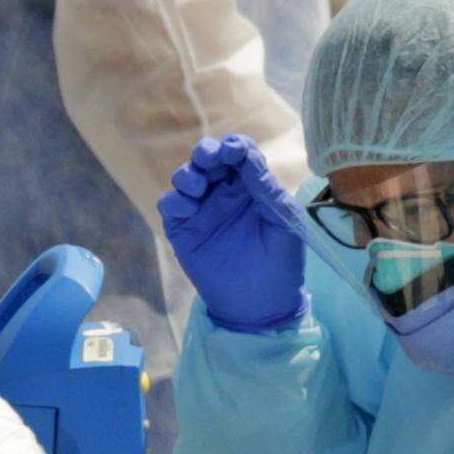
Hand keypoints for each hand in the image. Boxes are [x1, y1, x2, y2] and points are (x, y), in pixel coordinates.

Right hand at [157, 134, 307, 331]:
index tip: (233, 152)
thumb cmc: (282, 263)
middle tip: (207, 158)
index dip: (233, 148)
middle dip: (205, 153)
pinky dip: (173, 201)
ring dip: (187, 175)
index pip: (238, 155)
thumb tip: (244, 155)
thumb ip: (266, 188)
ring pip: (185, 178)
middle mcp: (224, 194)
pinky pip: (170, 206)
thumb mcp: (284, 222)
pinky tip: (187, 208)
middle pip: (207, 160)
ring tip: (197, 189)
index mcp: (251, 188)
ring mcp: (202, 212)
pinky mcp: (184, 232)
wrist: (263, 306)